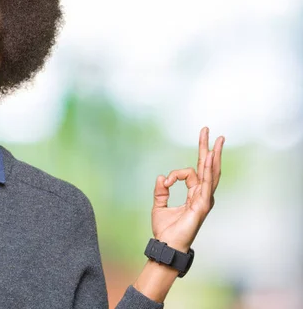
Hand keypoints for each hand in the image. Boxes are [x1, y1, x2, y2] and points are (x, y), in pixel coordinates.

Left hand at [151, 127, 224, 251]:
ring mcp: (204, 200)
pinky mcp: (202, 205)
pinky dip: (208, 170)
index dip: (175, 174)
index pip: (191, 173)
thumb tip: (161, 177)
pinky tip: (209, 157)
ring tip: (216, 139)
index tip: (165, 182)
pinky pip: (206, 184)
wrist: (166, 244)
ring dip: (213, 155)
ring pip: (211, 173)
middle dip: (207, 149)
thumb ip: (160, 191)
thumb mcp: (159, 206)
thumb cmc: (165, 230)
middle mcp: (202, 195)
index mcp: (193, 195)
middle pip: (207, 168)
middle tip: (207, 131)